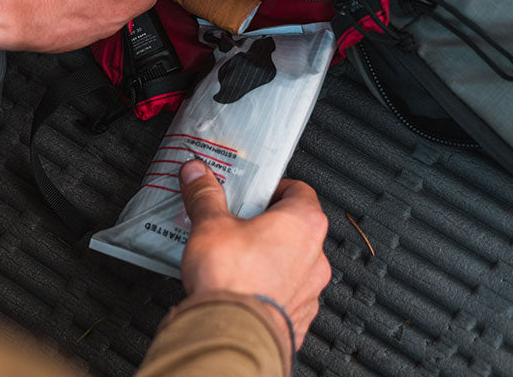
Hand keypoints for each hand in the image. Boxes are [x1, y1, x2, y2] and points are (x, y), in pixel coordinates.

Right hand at [179, 160, 330, 350]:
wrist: (232, 336)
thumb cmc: (234, 281)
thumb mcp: (211, 224)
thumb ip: (205, 195)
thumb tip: (198, 175)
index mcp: (303, 222)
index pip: (299, 189)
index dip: (274, 188)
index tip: (253, 192)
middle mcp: (315, 255)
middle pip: (296, 226)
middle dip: (267, 223)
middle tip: (239, 221)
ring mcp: (310, 289)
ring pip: (294, 263)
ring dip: (271, 258)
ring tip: (237, 257)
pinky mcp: (299, 318)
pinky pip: (287, 294)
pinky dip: (270, 288)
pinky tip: (243, 287)